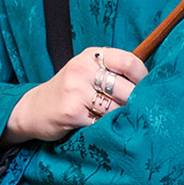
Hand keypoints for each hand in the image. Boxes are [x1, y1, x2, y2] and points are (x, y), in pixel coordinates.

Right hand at [5, 46, 145, 143]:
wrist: (32, 109)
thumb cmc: (69, 91)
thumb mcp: (87, 71)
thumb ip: (113, 72)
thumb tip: (150, 86)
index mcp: (92, 56)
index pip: (129, 61)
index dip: (144, 79)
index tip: (150, 92)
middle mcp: (82, 68)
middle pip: (125, 88)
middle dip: (136, 104)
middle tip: (142, 114)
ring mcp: (75, 90)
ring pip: (116, 108)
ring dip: (122, 118)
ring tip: (122, 122)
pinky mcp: (70, 112)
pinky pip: (101, 123)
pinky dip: (107, 128)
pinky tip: (103, 128)